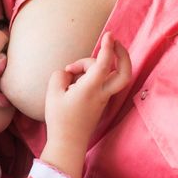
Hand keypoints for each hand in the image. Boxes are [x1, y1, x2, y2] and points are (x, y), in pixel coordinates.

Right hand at [45, 32, 131, 147]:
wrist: (68, 143)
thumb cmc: (59, 119)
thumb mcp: (52, 93)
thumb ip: (61, 75)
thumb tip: (70, 72)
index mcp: (91, 89)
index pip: (104, 64)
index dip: (108, 47)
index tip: (108, 34)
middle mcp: (102, 93)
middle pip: (124, 72)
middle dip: (122, 54)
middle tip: (113, 41)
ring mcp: (104, 99)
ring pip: (111, 75)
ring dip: (97, 65)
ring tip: (72, 71)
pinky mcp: (101, 102)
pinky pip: (104, 82)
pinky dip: (95, 74)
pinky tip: (76, 77)